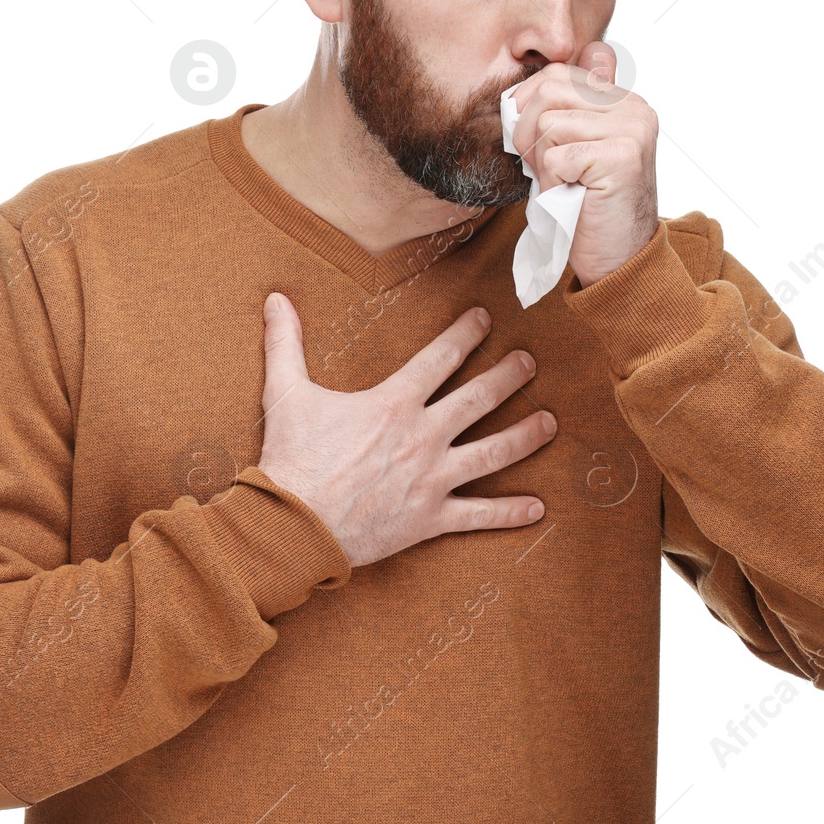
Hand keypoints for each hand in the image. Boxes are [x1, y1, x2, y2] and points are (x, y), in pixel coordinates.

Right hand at [254, 293, 555, 567]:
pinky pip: (478, 515)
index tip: (486, 318)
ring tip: (550, 423)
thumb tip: (274, 299)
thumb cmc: (291, 458)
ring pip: (492, 453)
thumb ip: (285, 343)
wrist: (293, 525)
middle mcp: (422, 437)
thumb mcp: (286, 393)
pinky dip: (509, 513)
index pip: (440, 359)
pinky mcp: (430, 519)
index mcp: (394, 404)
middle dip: (509, 377)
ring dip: (525, 436)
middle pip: (478, 400)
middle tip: (530, 362)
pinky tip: (538, 507)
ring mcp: (432, 479)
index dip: (465, 334)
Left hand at [507, 40, 659, 286]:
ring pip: (548, 124)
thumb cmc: (588, 205)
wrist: (620, 258)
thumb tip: (524, 85)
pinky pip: (556, 157)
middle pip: (548, 91)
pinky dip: (553, 183)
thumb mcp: (573, 149)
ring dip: (543, 163)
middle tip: (546, 169)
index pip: (557, 74)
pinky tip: (573, 197)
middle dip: (529, 133)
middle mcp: (634, 107)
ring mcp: (632, 130)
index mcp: (623, 99)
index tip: (539, 144)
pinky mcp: (622, 157)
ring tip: (565, 184)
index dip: (530, 107)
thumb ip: (563, 112)